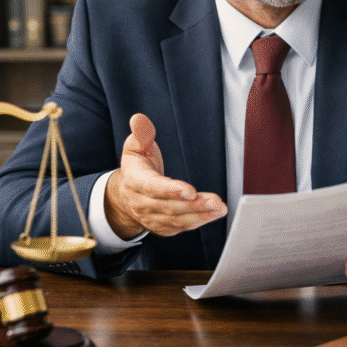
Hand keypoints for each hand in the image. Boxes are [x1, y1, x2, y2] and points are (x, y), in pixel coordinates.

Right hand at [104, 113, 226, 238]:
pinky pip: (182, 227)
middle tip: (215, 201)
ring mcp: (152, 218)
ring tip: (220, 208)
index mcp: (135, 181)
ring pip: (177, 219)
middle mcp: (142, 203)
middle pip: (169, 206)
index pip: (153, 187)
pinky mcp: (163, 228)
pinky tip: (214, 214)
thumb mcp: (135, 147)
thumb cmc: (137, 168)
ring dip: (201, 215)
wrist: (126, 196)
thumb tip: (138, 119)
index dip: (170, 190)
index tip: (189, 190)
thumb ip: (141, 134)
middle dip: (194, 205)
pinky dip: (199, 222)